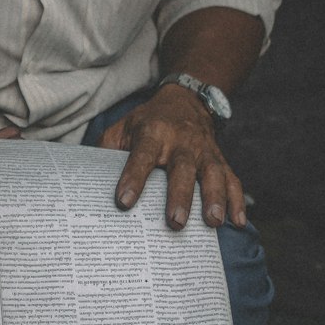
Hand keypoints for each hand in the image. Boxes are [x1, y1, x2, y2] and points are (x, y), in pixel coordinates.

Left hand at [98, 84, 246, 230]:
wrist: (186, 101)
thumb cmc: (147, 122)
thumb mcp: (122, 128)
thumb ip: (106, 151)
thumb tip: (86, 181)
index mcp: (153, 133)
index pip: (142, 156)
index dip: (133, 178)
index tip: (124, 202)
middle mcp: (181, 142)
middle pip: (182, 169)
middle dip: (179, 196)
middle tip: (175, 223)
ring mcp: (204, 151)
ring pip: (212, 174)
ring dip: (215, 198)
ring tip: (213, 223)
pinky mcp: (220, 160)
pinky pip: (232, 179)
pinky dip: (237, 201)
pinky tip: (238, 222)